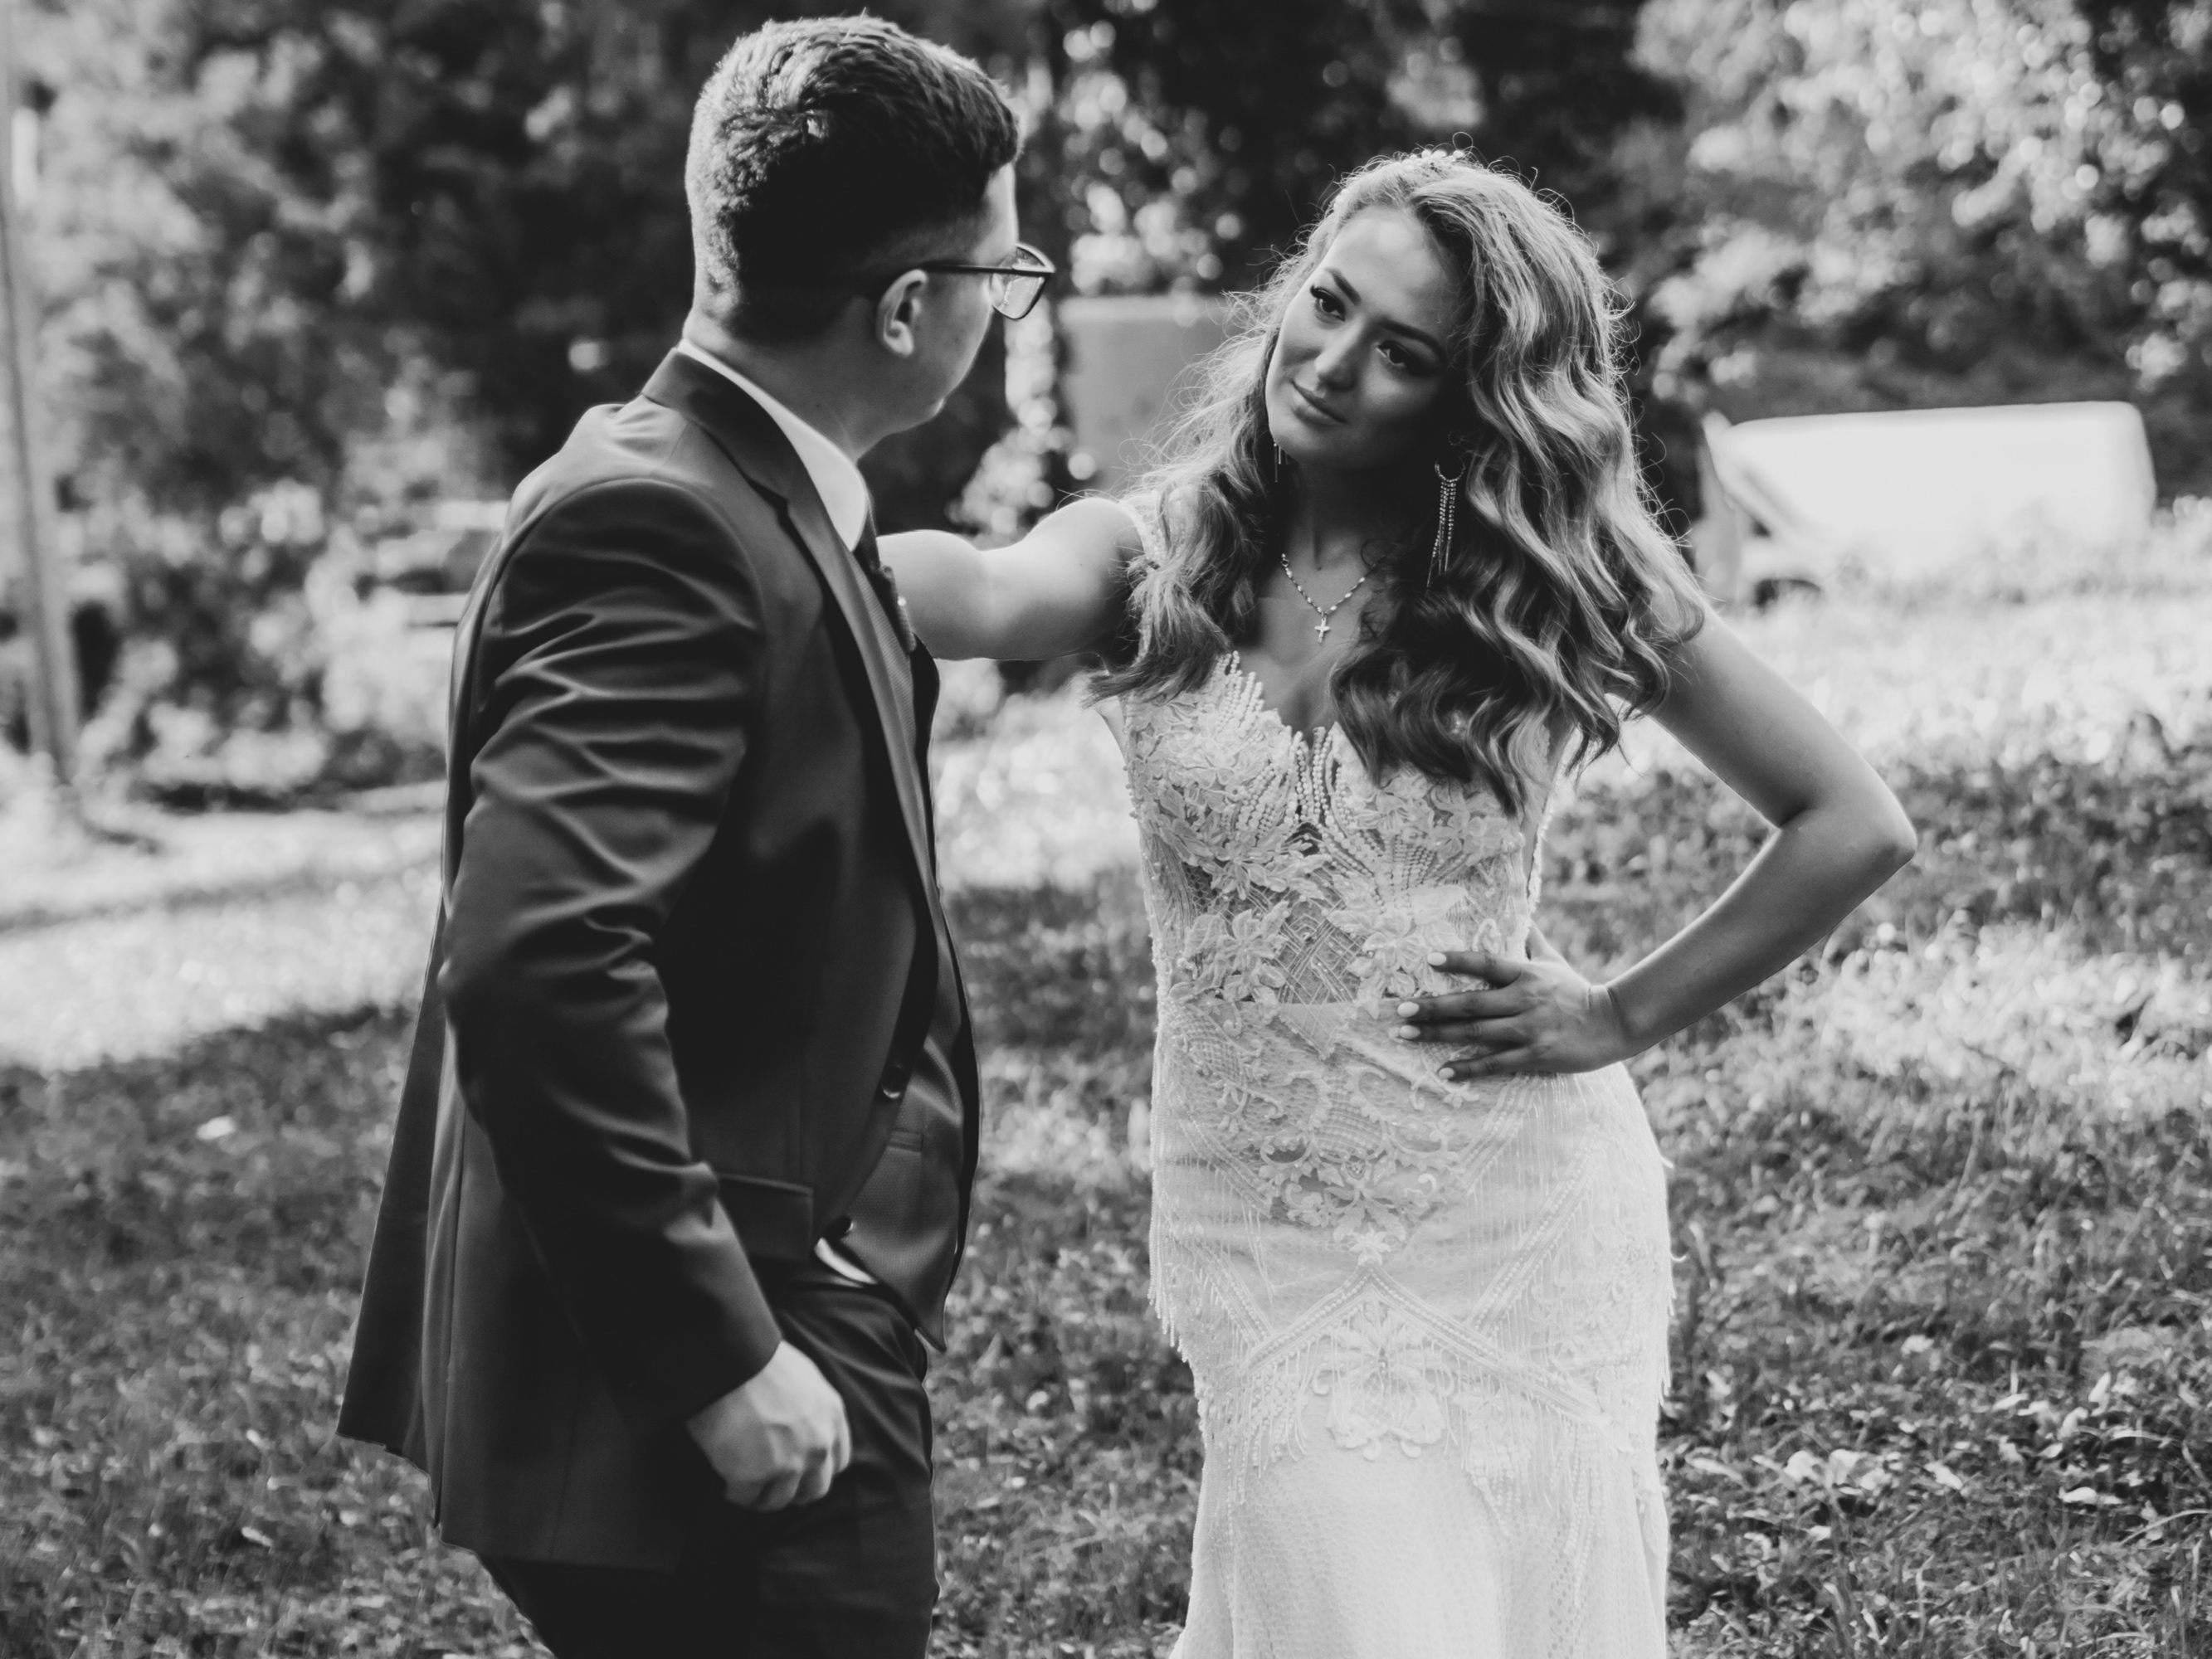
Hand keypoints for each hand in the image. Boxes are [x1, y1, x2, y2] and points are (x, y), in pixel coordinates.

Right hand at [686, 1341, 850, 1510]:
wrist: (730, 1359)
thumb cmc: (761, 1359)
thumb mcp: (806, 1378)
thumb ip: (812, 1409)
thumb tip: (802, 1428)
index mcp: (832, 1419)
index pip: (837, 1462)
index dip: (816, 1469)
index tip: (798, 1469)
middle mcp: (817, 1446)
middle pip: (813, 1490)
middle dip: (792, 1489)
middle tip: (769, 1482)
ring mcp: (787, 1464)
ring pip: (778, 1501)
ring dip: (761, 1494)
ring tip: (743, 1483)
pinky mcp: (753, 1476)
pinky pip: (744, 1498)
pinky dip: (733, 1492)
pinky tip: (724, 1480)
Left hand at [1391, 948, 1635, 1080]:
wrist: (1612, 1025)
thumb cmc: (1578, 992)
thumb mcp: (1556, 962)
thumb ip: (1533, 940)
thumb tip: (1521, 912)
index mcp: (1526, 974)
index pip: (1486, 964)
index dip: (1458, 960)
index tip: (1428, 959)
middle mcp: (1524, 1000)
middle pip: (1470, 1004)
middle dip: (1431, 1007)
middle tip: (1399, 1010)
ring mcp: (1529, 1030)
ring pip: (1475, 1035)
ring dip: (1438, 1036)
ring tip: (1405, 1036)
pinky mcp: (1535, 1056)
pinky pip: (1495, 1064)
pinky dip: (1468, 1069)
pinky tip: (1443, 1071)